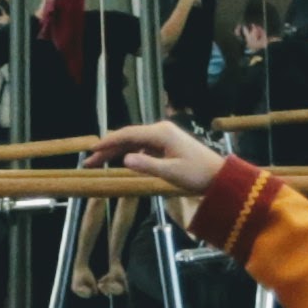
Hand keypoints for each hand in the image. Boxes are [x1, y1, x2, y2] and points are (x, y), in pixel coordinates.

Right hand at [85, 120, 229, 199]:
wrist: (219, 176)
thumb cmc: (197, 174)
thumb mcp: (171, 173)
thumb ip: (146, 165)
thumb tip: (123, 160)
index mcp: (161, 133)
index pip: (128, 135)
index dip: (108, 142)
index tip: (92, 149)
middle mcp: (160, 130)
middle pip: (128, 137)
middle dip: (108, 148)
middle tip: (89, 161)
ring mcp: (164, 137)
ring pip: (134, 142)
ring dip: (117, 152)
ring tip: (99, 163)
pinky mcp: (166, 145)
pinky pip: (142, 146)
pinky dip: (129, 153)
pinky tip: (120, 162)